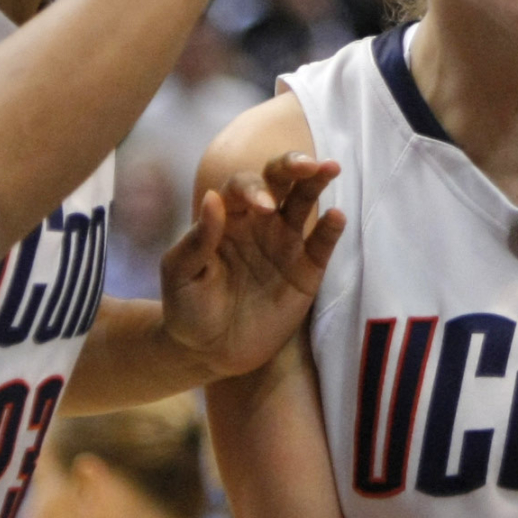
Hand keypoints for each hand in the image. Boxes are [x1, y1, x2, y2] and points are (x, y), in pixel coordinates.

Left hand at [161, 152, 346, 377]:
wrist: (210, 352)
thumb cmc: (188, 308)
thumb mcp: (180, 276)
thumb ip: (196, 240)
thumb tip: (213, 198)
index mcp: (227, 217)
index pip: (243, 187)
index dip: (254, 188)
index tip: (264, 206)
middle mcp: (259, 222)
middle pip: (279, 181)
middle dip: (292, 166)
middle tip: (307, 164)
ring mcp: (285, 244)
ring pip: (304, 202)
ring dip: (317, 183)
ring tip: (329, 168)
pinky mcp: (306, 271)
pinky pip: (321, 245)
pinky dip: (331, 229)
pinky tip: (337, 216)